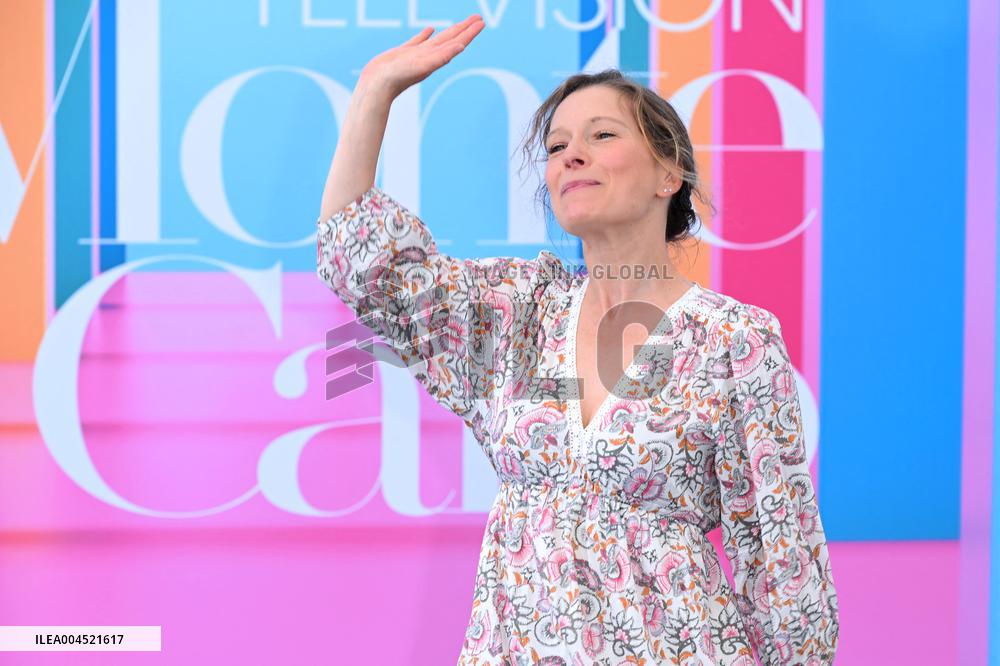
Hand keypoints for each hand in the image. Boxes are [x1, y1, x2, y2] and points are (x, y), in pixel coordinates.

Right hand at [358, 14, 484, 98]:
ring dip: (449, 31)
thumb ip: (441, 56)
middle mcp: (429, 56)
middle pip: (451, 39)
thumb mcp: (422, 65)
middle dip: (465, 29)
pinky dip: (426, 34)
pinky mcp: (403, 53)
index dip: (469, 32)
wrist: (376, 86)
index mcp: (436, 58)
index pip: (457, 42)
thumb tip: (461, 46)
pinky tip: (430, 29)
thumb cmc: (398, 78)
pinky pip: (419, 41)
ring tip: (459, 24)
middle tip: (478, 18)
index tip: (481, 22)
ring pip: (437, 39)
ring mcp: (417, 54)